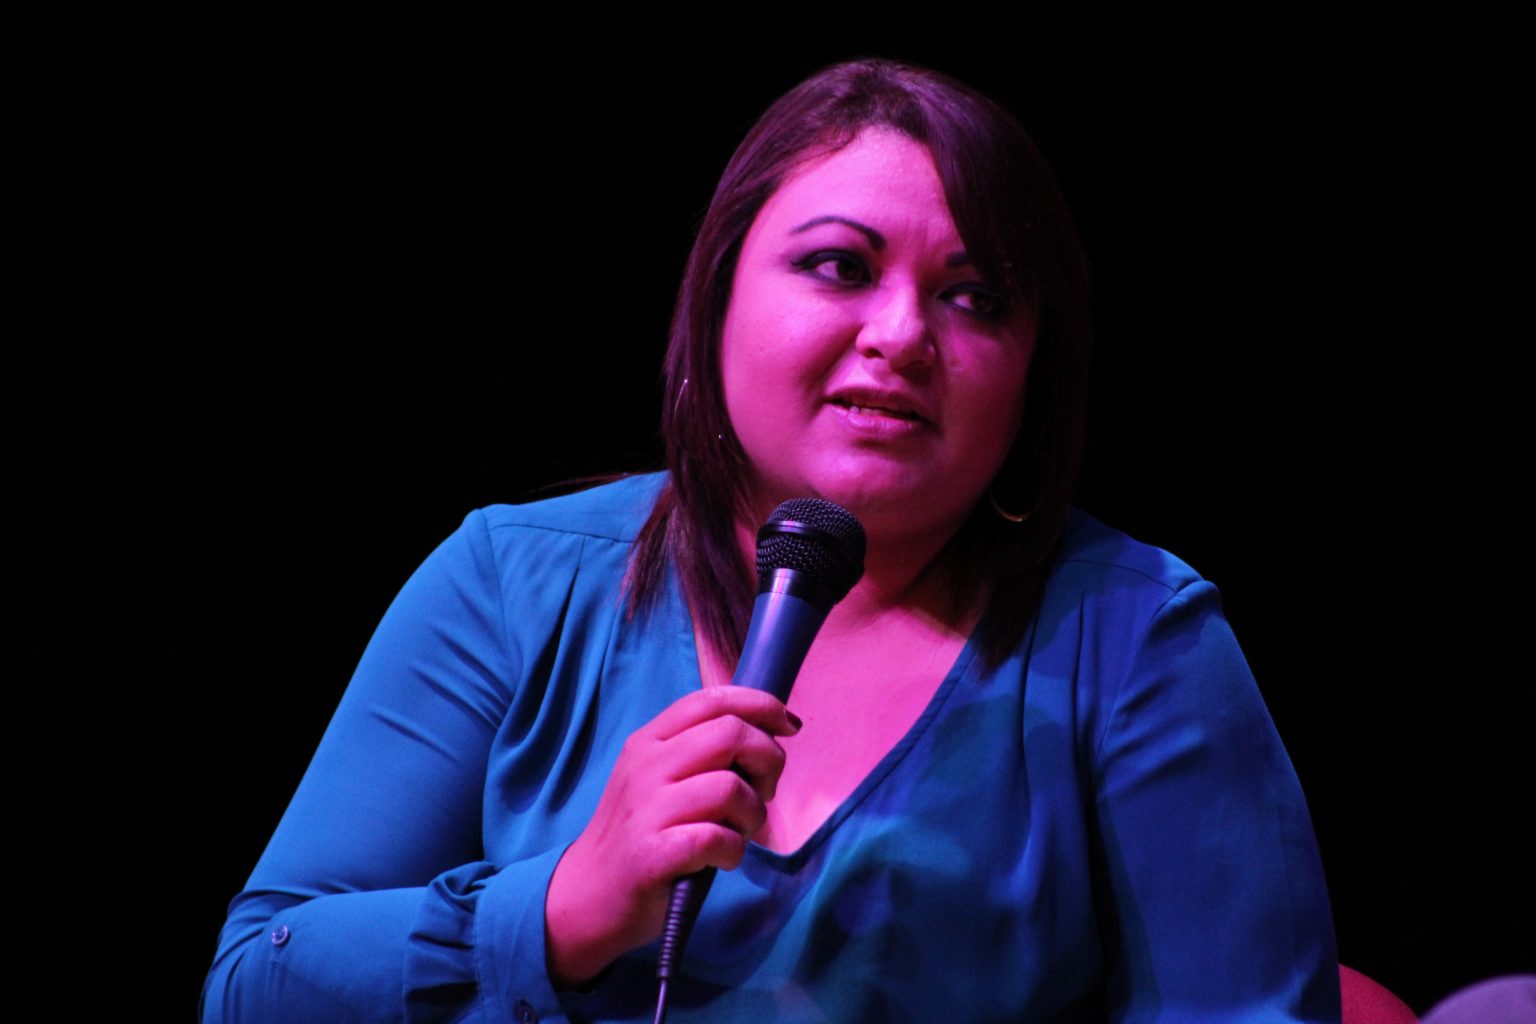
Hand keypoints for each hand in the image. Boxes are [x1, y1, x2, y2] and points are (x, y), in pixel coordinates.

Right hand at [544, 686, 799, 987]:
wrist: (588, 895)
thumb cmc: (640, 834)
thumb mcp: (659, 779)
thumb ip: (702, 753)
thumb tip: (768, 736)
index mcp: (649, 742)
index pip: (712, 699)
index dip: (761, 705)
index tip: (789, 726)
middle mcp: (646, 767)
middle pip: (730, 733)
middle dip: (768, 759)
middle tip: (764, 792)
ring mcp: (647, 809)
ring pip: (731, 788)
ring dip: (753, 814)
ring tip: (738, 833)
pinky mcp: (652, 853)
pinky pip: (718, 838)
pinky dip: (734, 851)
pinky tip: (721, 859)